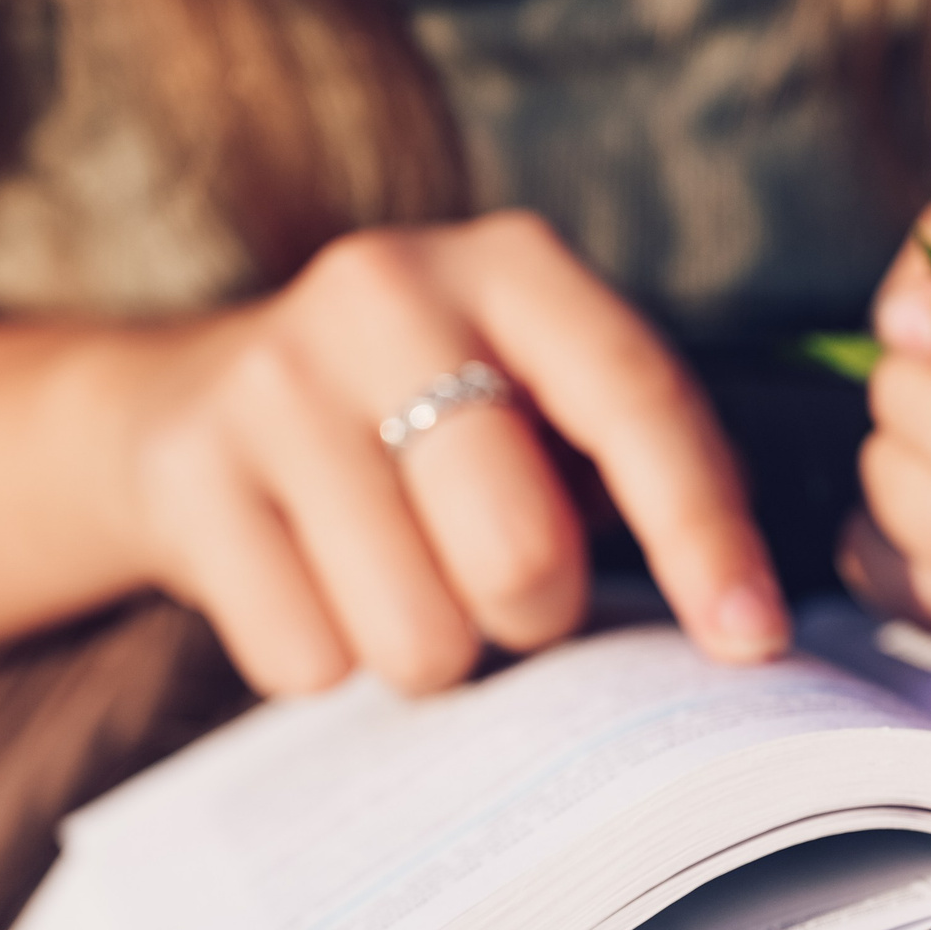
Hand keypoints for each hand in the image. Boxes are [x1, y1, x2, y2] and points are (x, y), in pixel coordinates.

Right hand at [109, 213, 785, 693]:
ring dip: (435, 649)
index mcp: (510, 268)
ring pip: (420, 635)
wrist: (179, 406)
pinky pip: (309, 661)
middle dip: (537, 614)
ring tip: (404, 579)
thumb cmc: (422, 420)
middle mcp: (388, 293)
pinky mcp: (186, 474)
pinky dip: (331, 657)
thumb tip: (744, 622)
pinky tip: (312, 581)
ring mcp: (274, 380)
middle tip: (509, 588)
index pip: (635, 401)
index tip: (751, 638)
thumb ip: (635, 464)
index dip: (704, 533)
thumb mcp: (535, 394)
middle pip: (522, 553)